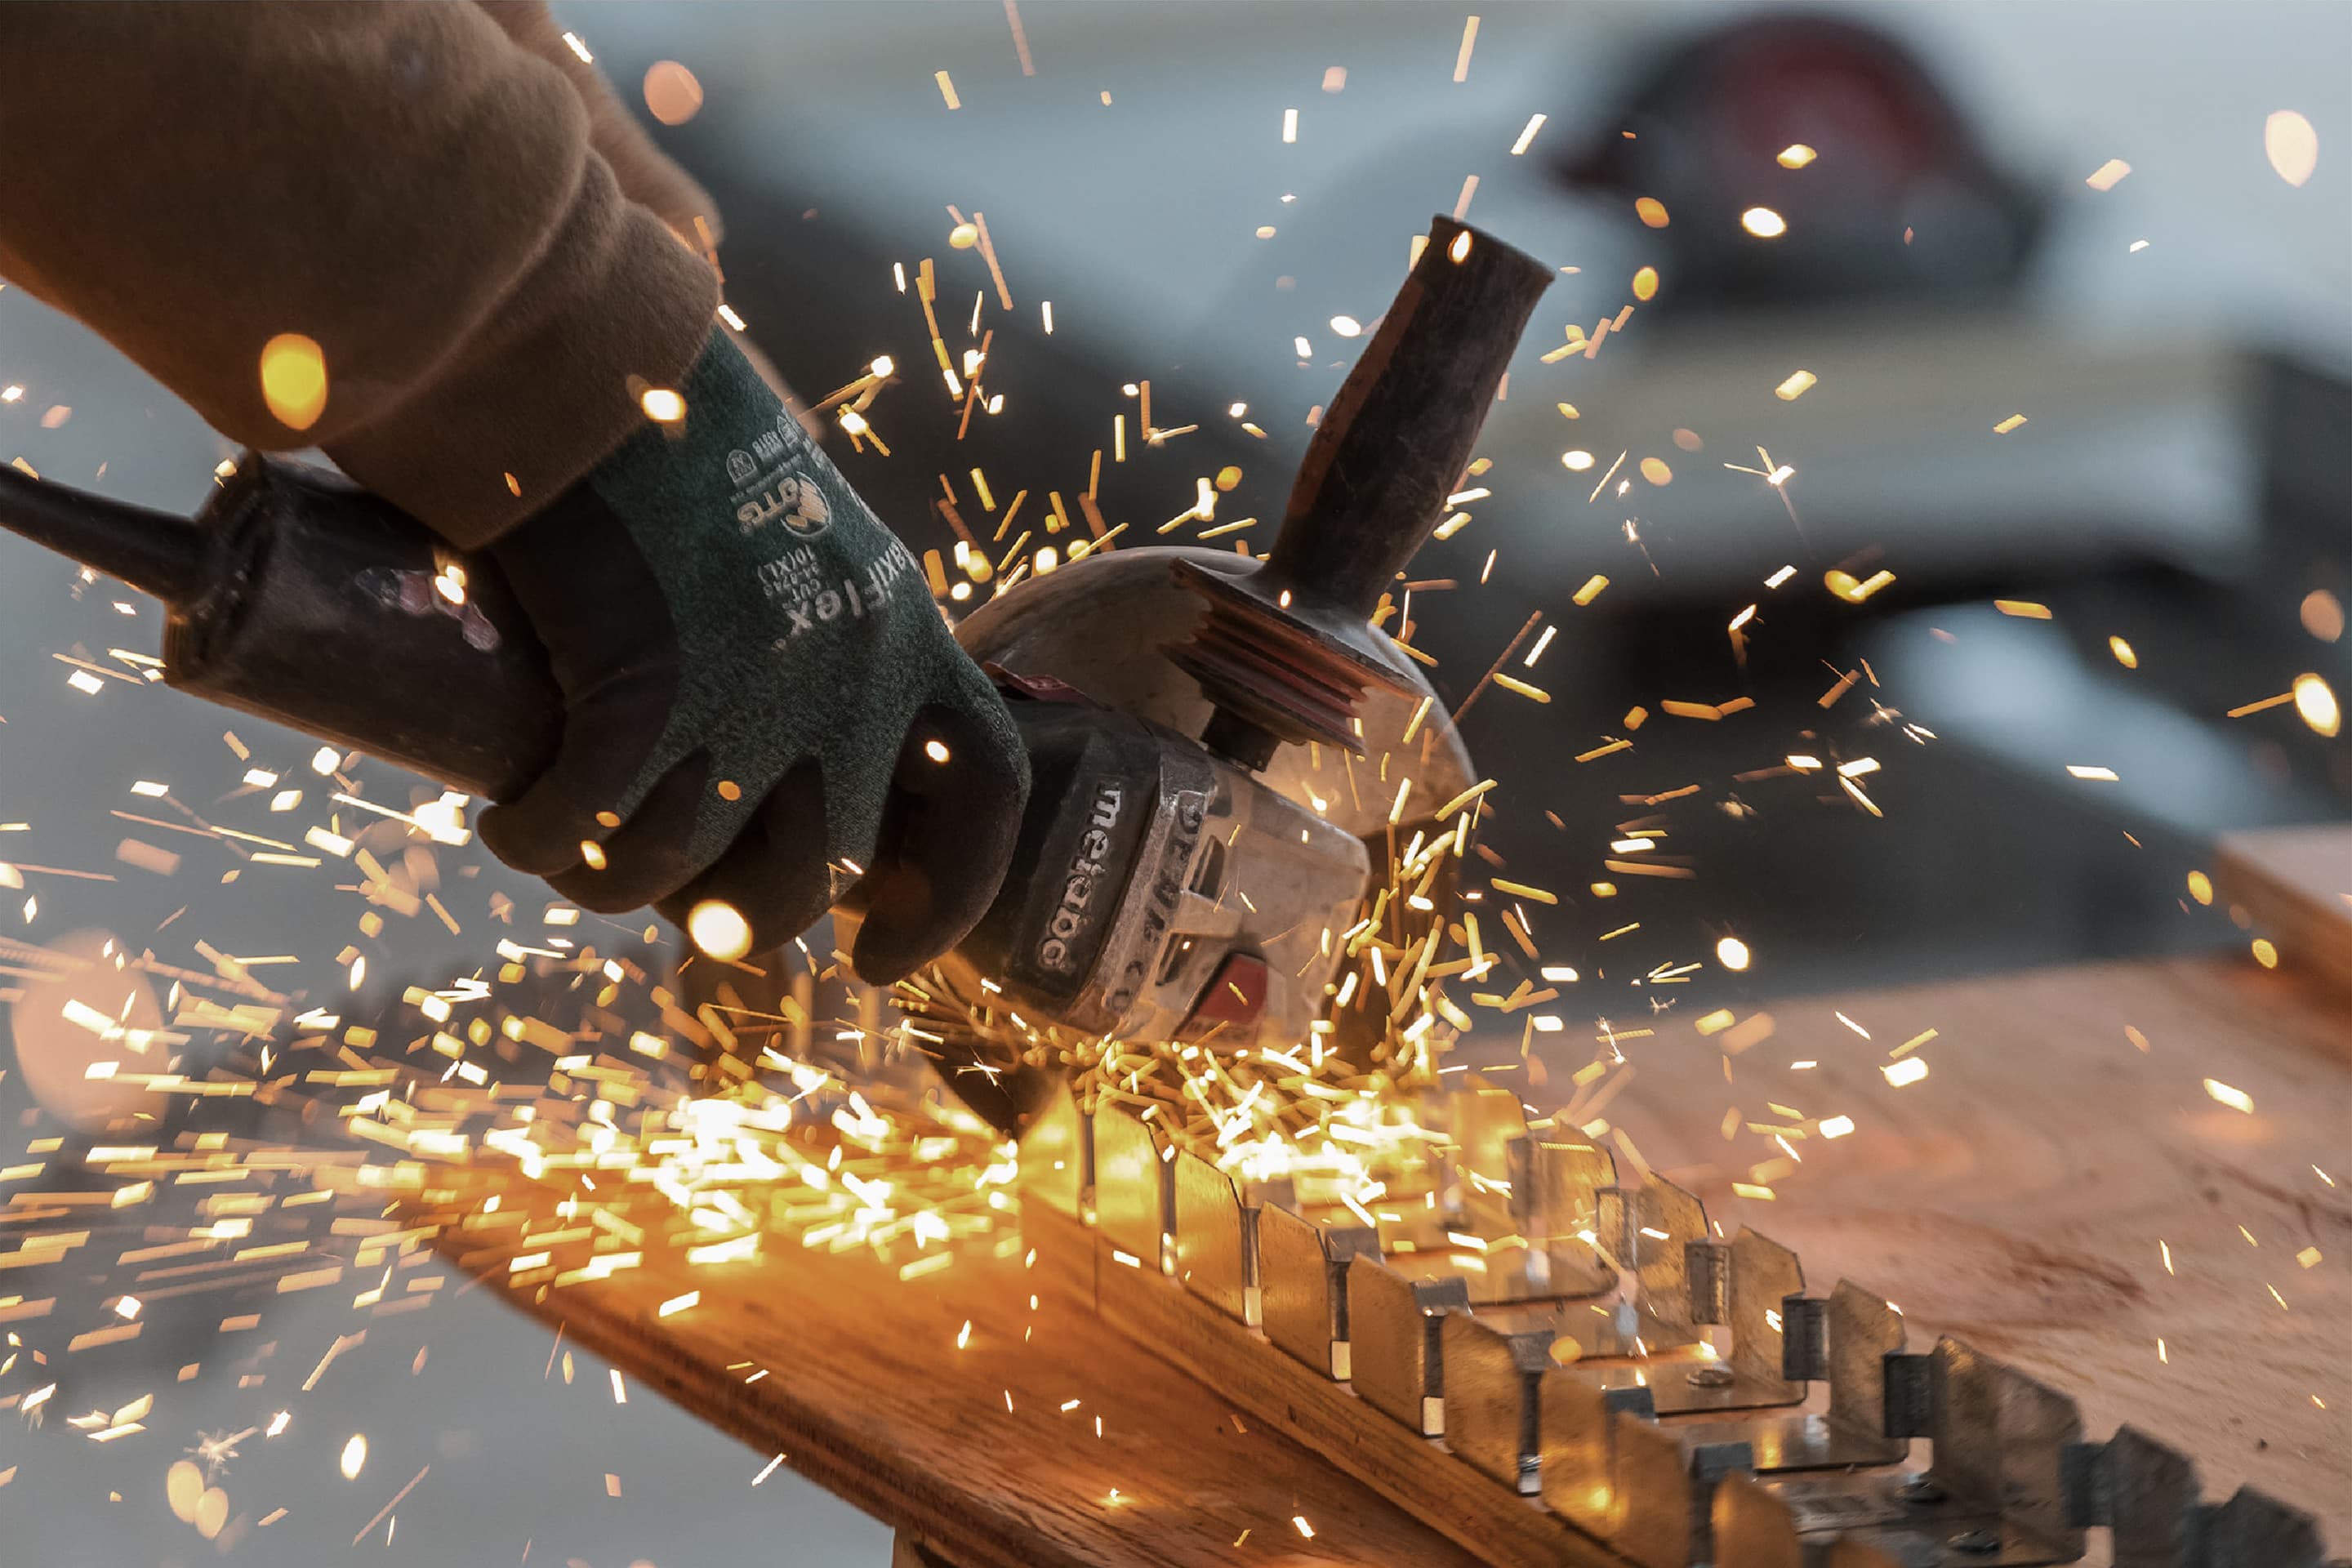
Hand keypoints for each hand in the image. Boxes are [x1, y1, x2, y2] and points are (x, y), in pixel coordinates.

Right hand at [475, 330, 1027, 981]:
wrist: (588, 349)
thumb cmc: (676, 432)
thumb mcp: (796, 530)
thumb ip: (812, 627)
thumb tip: (774, 734)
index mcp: (905, 629)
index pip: (984, 793)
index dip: (948, 900)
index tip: (883, 960)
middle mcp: (852, 673)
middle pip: (822, 872)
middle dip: (742, 919)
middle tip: (677, 912)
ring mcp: (752, 688)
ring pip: (694, 869)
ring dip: (615, 884)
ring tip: (563, 853)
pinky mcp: (643, 689)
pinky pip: (592, 827)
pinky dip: (540, 843)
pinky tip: (510, 825)